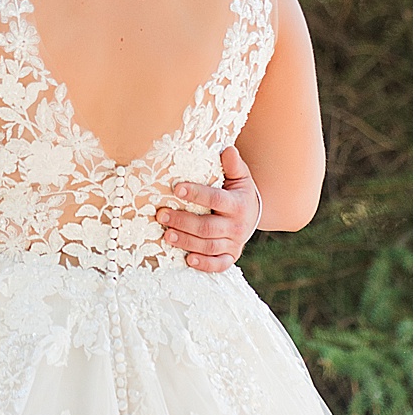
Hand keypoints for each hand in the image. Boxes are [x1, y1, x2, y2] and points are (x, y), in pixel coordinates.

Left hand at [157, 146, 260, 272]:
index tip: (177, 188)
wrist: (252, 216)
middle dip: (183, 221)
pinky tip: (188, 259)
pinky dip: (204, 264)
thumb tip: (227, 149)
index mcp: (238, 204)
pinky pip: (218, 265)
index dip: (197, 194)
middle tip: (161, 215)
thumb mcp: (240, 177)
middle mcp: (237, 226)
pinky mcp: (231, 256)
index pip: (216, 199)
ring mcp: (234, 243)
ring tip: (166, 234)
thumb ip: (233, 165)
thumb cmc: (238, 192)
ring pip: (209, 246)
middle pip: (208, 227)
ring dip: (186, 242)